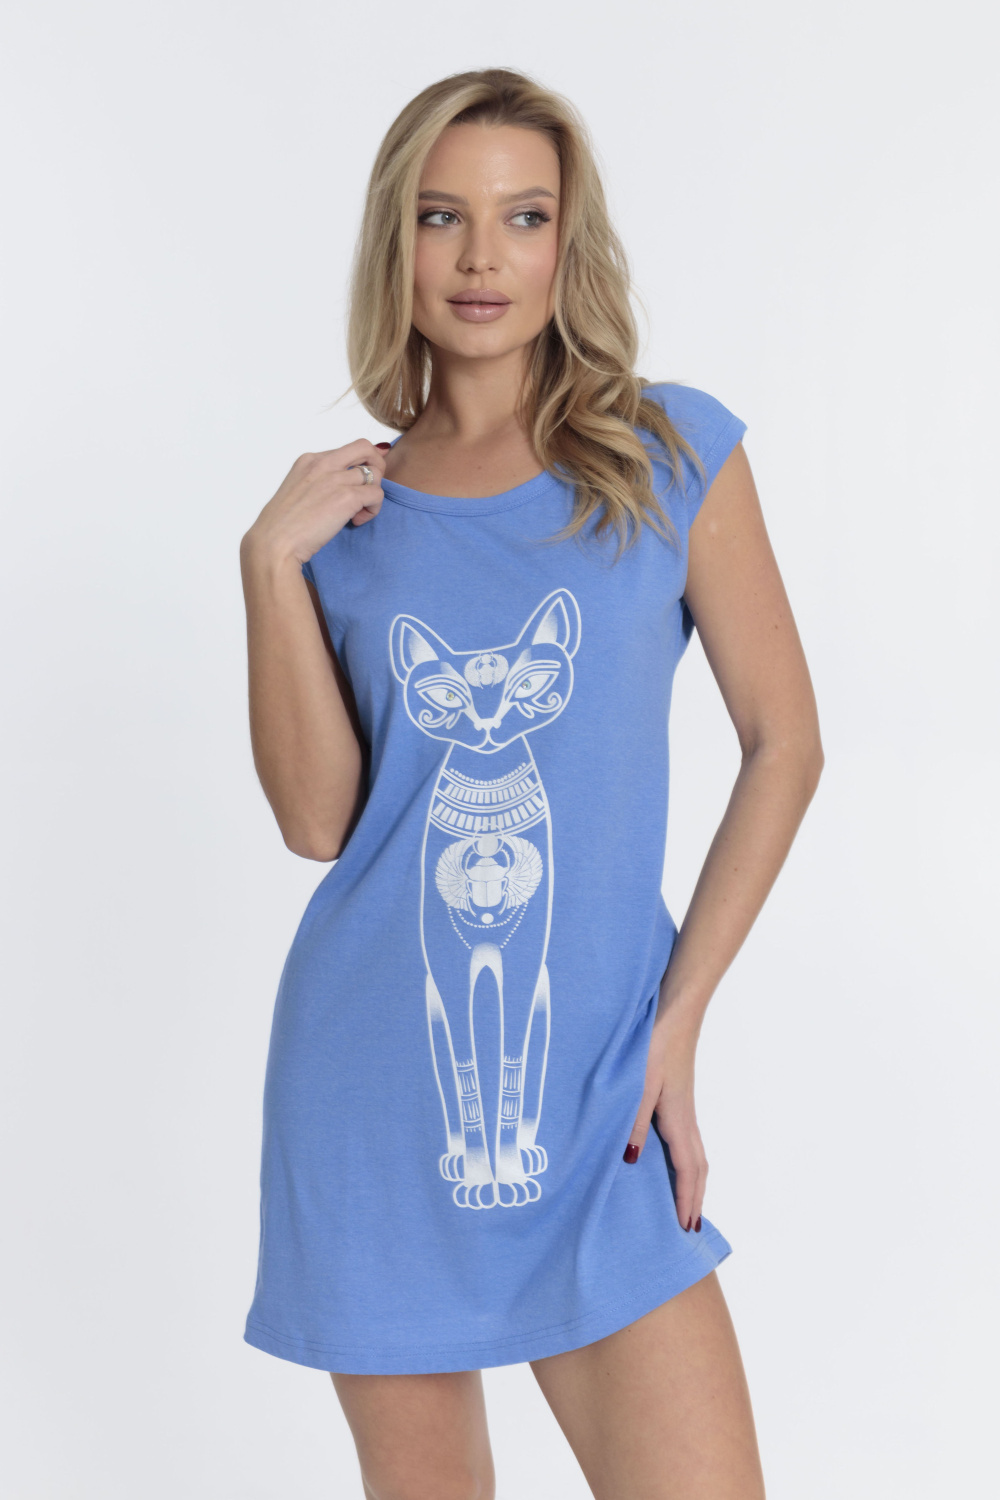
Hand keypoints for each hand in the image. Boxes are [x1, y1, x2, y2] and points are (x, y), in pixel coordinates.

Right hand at [241, 438, 388, 568]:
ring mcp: (335, 478)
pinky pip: (377, 495)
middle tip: (368, 490)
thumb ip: (318, 482)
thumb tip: (339, 485)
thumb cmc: (282, 525)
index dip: (357, 467)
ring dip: (372, 495)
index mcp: (309, 460)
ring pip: (375, 474)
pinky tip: (356, 521)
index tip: (355, 485)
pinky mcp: (347, 497)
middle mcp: (323, 463)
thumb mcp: (298, 491)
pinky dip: (373, 510)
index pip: (346, 450)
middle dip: (376, 466)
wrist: (275, 542)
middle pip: (365, 448)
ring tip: (357, 512)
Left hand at [623, 1019, 707, 1232]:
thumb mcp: (639, 1085)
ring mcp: (685, 1107)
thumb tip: (634, 1162)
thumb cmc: (655, 1045)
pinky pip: (688, 1140)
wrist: (674, 1013)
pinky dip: (688, 1161)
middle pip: (699, 1167)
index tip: (685, 1227)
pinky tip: (674, 1160)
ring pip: (696, 1153)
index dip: (686, 1199)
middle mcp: (686, 1118)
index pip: (688, 1170)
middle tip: (691, 1227)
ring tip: (688, 1202)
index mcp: (678, 1120)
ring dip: (694, 1181)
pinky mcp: (678, 1097)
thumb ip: (635, 1123)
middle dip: (695, 1198)